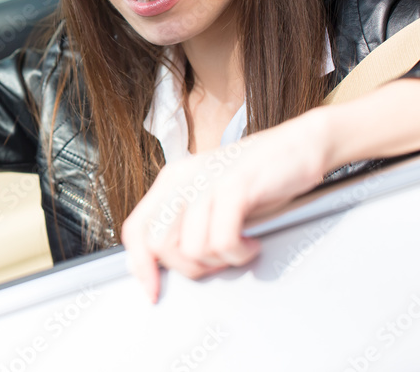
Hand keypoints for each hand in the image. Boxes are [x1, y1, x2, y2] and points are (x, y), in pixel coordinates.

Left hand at [120, 109, 329, 302]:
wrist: (300, 145)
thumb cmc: (259, 178)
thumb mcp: (212, 200)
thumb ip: (186, 224)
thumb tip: (166, 263)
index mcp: (170, 182)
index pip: (135, 229)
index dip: (140, 264)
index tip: (153, 290)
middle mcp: (182, 179)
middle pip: (160, 244)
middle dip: (189, 267)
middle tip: (216, 263)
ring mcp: (207, 181)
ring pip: (191, 248)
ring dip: (219, 261)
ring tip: (239, 248)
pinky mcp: (235, 186)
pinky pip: (222, 240)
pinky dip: (239, 253)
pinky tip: (251, 243)